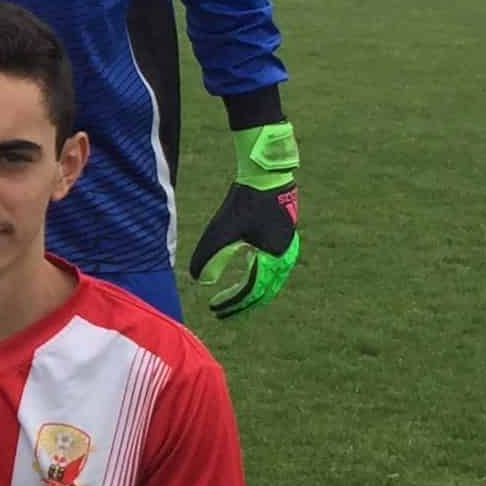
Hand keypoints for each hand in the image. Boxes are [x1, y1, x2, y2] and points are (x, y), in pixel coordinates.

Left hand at [187, 121, 300, 317]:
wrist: (265, 174)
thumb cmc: (244, 201)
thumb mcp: (222, 230)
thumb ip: (211, 257)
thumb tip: (200, 282)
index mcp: (275, 258)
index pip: (252, 291)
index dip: (232, 303)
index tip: (214, 310)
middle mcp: (285, 256)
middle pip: (263, 290)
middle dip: (241, 303)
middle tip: (221, 312)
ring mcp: (285, 247)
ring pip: (267, 279)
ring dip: (249, 290)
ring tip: (230, 299)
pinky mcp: (281, 237)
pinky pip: (269, 264)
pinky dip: (255, 274)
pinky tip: (242, 273)